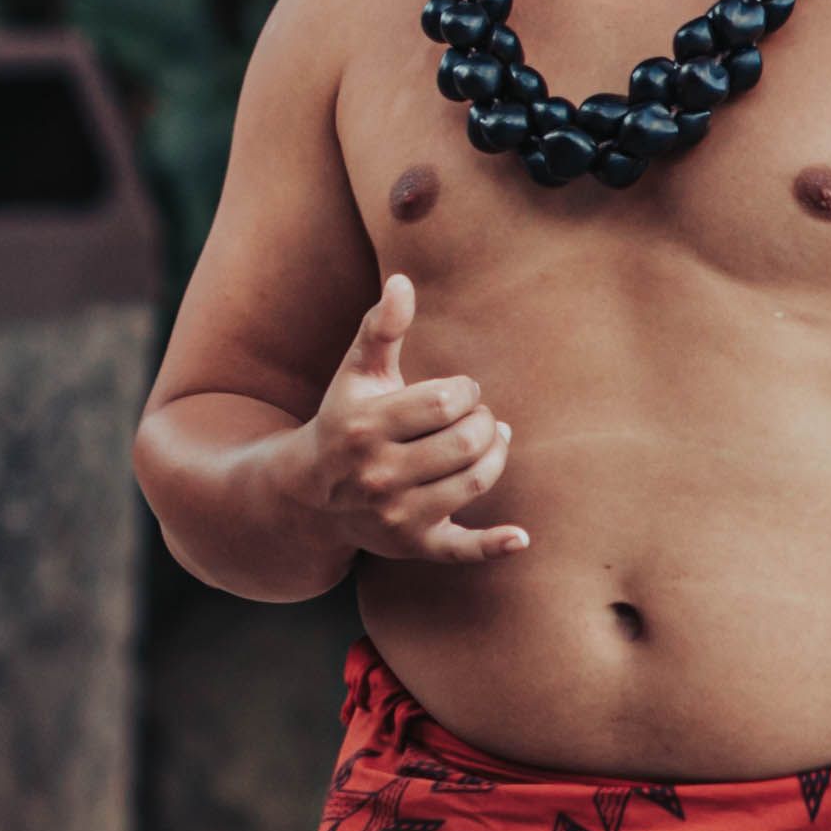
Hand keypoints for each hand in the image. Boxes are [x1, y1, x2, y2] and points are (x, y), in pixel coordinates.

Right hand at [297, 275, 527, 564]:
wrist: (310, 495)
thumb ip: (381, 328)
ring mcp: (397, 514)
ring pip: (474, 481)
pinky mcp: (415, 545)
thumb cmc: (345, 421)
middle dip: (483, 422)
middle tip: (474, 418)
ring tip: (489, 441)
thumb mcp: (358, 374)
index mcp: (365, 428)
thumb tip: (402, 281)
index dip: (465, 391)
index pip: (444, 402)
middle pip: (465, 443)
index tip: (456, 393)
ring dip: (495, 454)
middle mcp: (379, 475)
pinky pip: (461, 549)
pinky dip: (494, 544)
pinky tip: (520, 537)